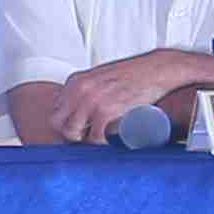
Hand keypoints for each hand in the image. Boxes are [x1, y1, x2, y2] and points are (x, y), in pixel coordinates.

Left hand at [52, 47, 209, 139]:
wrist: (157, 69)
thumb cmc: (133, 75)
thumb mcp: (101, 77)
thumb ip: (87, 89)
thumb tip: (78, 109)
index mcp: (75, 81)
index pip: (55, 110)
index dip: (65, 123)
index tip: (77, 129)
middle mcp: (78, 90)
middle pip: (57, 123)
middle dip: (69, 134)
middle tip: (85, 137)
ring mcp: (91, 100)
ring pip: (72, 132)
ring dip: (83, 141)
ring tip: (97, 140)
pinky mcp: (106, 111)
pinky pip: (93, 137)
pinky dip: (99, 144)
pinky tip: (107, 142)